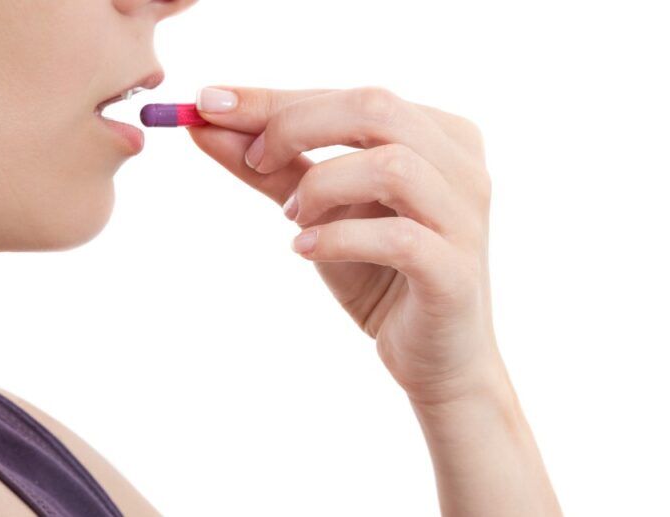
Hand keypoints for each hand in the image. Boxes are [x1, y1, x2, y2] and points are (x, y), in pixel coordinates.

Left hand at [189, 86, 560, 515]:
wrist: (438, 361)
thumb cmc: (384, 277)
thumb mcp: (321, 213)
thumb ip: (272, 167)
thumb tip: (204, 120)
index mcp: (441, 136)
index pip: (355, 97)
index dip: (279, 98)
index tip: (209, 103)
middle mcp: (463, 167)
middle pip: (377, 109)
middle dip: (296, 127)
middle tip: (253, 162)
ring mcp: (465, 218)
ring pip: (392, 166)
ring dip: (322, 185)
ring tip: (292, 219)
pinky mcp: (456, 272)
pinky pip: (398, 238)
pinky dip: (339, 238)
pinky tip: (305, 251)